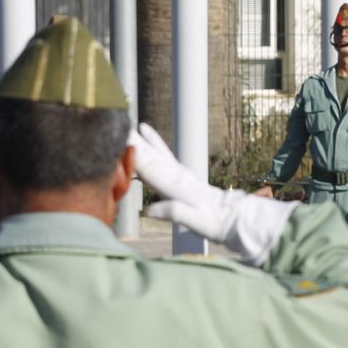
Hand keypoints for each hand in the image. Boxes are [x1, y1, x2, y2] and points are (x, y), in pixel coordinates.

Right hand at [132, 123, 295, 265]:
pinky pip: (163, 153)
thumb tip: (149, 210)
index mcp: (176, 187)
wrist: (230, 217)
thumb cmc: (213, 222)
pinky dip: (153, 141)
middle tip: (116, 125)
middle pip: (149, 156)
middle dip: (132, 142)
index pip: (149, 168)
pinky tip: (145, 130)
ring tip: (126, 125)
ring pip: (154, 153)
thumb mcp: (196, 222)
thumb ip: (174, 213)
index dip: (133, 154)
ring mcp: (178, 172)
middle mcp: (176, 175)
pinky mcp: (180, 173)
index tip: (120, 139)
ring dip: (139, 140)